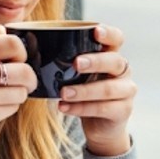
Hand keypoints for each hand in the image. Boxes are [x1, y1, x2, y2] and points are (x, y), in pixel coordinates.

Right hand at [0, 26, 36, 158]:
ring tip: (2, 97)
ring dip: (17, 96)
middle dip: (29, 78)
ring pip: (20, 93)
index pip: (11, 43)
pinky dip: (7, 108)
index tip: (19, 60)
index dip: (22, 53)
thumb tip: (2, 29)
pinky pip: (11, 109)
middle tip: (25, 83)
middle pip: (24, 71)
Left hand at [57, 24, 134, 156]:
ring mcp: (126, 91)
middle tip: (76, 63)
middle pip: (114, 61)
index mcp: (112, 55)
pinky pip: (103, 108)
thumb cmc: (85, 93)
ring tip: (63, 93)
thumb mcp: (78, 75)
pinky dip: (81, 108)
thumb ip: (68, 61)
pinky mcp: (123, 111)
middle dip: (95, 62)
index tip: (95, 31)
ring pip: (107, 89)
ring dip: (83, 90)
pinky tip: (64, 107)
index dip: (108, 33)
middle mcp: (123, 71)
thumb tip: (33, 45)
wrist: (101, 126)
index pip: (117, 38)